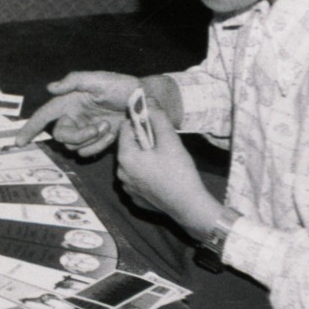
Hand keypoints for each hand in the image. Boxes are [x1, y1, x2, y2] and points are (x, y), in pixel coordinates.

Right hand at [14, 71, 139, 153]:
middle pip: (61, 136)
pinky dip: (100, 146)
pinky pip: (89, 152)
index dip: (30, 128)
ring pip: (75, 147)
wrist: (145, 102)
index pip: (44, 116)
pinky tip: (113, 134)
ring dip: (92, 140)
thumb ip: (73, 81)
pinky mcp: (98, 140)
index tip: (19, 141)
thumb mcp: (99, 79)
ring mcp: (86, 130)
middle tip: (98, 128)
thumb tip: (50, 88)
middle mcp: (74, 117)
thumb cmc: (123, 86)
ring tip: (109, 126)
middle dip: (78, 136)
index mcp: (70, 102)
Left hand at [115, 102, 221, 231]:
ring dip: (145, 157)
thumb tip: (149, 101)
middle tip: (163, 142)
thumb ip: (158, 119)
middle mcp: (120, 172)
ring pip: (133, 162)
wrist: (189, 207)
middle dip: (143, 140)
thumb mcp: (170, 141)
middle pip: (128, 146)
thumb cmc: (179, 173)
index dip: (140, 122)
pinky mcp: (135, 197)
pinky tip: (162, 175)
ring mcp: (127, 187)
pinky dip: (146, 173)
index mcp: (125, 157)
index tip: (155, 123)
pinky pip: (137, 178)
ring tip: (165, 159)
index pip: (125, 128)